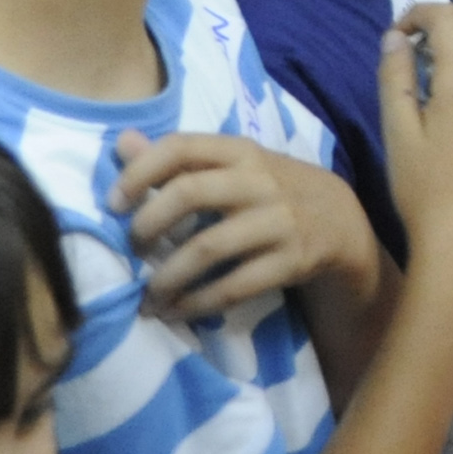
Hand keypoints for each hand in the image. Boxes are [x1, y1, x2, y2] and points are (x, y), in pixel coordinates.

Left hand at [111, 130, 379, 319]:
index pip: (181, 147)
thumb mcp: (233, 163)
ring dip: (168, 275)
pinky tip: (175, 311)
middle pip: (190, 192)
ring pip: (209, 247)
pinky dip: (198, 303)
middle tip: (131, 247)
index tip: (113, 203)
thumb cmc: (268, 187)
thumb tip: (122, 142)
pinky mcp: (290, 260)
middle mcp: (258, 180)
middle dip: (148, 224)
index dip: (140, 173)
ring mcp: (277, 221)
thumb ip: (178, 157)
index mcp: (239, 150)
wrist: (339, 217)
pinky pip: (235, 286)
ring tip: (147, 295)